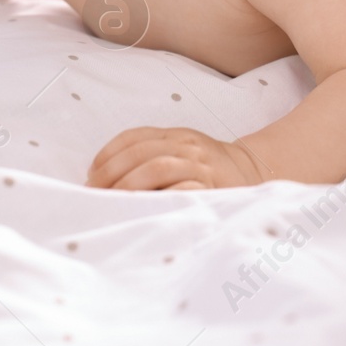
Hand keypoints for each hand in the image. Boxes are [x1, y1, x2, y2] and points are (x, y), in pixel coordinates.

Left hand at [86, 127, 266, 190]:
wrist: (255, 174)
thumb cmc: (208, 168)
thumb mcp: (182, 151)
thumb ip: (152, 155)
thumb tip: (102, 177)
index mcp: (177, 135)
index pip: (134, 137)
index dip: (107, 155)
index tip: (91, 175)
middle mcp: (188, 146)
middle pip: (141, 153)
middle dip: (111, 174)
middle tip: (95, 194)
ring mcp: (202, 167)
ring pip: (157, 167)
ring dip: (128, 186)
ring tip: (113, 203)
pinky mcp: (212, 189)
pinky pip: (182, 190)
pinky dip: (159, 198)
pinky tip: (144, 210)